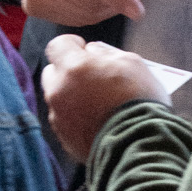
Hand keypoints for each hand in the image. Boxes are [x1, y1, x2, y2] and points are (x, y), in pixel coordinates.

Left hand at [42, 34, 168, 160]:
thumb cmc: (139, 101)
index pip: (58, 45)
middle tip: (91, 77)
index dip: (72, 45)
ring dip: (72, 96)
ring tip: (98, 103)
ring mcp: (58, 116)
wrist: (139, 145)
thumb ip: (107, 52)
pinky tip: (97, 121)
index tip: (83, 49)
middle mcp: (58, 90)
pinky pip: (65, 120)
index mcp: (73, 67)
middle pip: (53, 72)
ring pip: (58, 98)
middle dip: (68, 71)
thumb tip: (94, 51)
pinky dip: (76, 118)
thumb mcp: (132, 63)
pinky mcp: (64, 138)